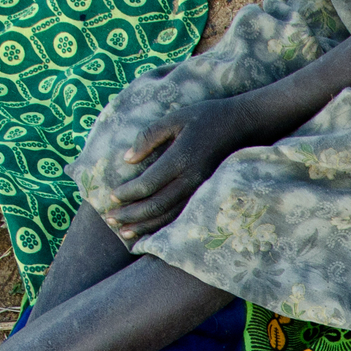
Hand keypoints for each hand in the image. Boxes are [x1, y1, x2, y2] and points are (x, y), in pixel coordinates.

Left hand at [103, 98, 261, 240]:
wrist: (241, 126)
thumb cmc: (204, 117)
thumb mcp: (173, 119)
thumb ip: (148, 137)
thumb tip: (127, 159)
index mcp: (181, 159)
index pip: (148, 184)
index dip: (127, 194)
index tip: (111, 197)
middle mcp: (191, 179)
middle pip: (156, 205)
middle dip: (131, 214)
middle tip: (110, 218)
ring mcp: (200, 190)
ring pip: (169, 216)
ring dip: (145, 226)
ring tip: (124, 232)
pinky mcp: (206, 194)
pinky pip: (182, 216)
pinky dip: (163, 227)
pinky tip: (149, 231)